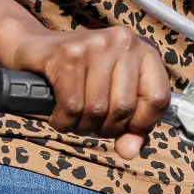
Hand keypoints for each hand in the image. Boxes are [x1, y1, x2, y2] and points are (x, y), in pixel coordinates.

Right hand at [7, 25, 171, 157]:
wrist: (34, 47)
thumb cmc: (78, 75)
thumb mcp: (111, 96)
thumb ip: (129, 126)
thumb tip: (130, 152)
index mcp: (144, 50)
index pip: (158, 99)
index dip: (140, 124)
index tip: (122, 127)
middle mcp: (124, 42)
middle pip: (124, 107)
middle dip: (105, 128)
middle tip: (91, 124)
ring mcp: (96, 45)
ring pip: (96, 109)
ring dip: (82, 126)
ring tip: (74, 120)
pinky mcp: (68, 54)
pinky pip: (72, 106)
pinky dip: (63, 122)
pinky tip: (59, 117)